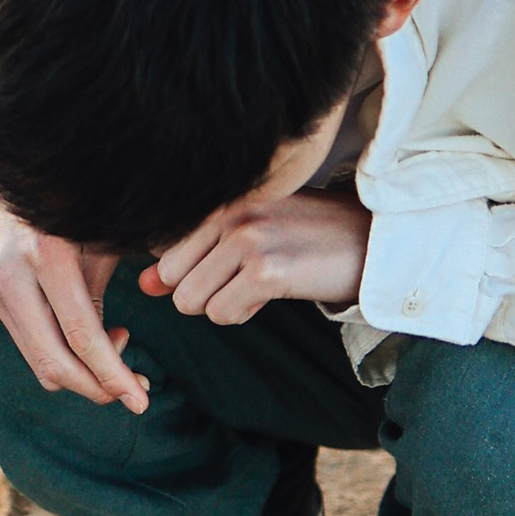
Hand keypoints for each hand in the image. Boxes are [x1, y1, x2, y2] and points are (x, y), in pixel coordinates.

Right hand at [0, 134, 144, 411]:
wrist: (1, 175)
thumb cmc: (64, 203)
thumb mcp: (95, 236)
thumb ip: (105, 288)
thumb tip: (117, 350)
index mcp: (48, 256)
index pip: (82, 336)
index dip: (113, 375)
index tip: (140, 399)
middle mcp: (15, 277)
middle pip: (55, 362)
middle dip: (97, 387)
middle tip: (134, 391)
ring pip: (41, 363)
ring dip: (83, 375)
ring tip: (118, 354)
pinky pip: (33, 348)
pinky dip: (65, 357)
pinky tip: (93, 337)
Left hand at [141, 190, 368, 325]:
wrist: (371, 241)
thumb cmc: (307, 237)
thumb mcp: (246, 236)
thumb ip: (192, 257)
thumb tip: (142, 286)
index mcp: (221, 200)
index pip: (161, 251)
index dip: (188, 272)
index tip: (225, 266)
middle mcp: (229, 213)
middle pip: (170, 278)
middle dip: (199, 293)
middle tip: (240, 281)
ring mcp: (248, 240)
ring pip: (190, 300)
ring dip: (221, 305)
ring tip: (257, 286)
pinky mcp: (267, 271)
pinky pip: (221, 314)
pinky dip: (241, 314)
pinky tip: (268, 296)